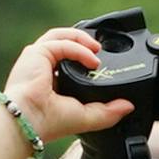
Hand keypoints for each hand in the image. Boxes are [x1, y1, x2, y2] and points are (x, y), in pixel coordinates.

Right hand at [2, 27, 135, 143]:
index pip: (66, 59)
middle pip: (63, 42)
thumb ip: (107, 111)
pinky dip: (79, 48)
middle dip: (83, 43)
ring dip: (81, 39)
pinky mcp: (37, 53)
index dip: (84, 57)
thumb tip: (128, 106)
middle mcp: (41, 66)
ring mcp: (37, 57)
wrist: (29, 121)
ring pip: (60, 36)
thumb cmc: (48, 122)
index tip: (99, 64)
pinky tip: (92, 59)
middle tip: (100, 51)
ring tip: (97, 49)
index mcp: (48, 79)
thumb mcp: (86, 116)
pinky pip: (62, 42)